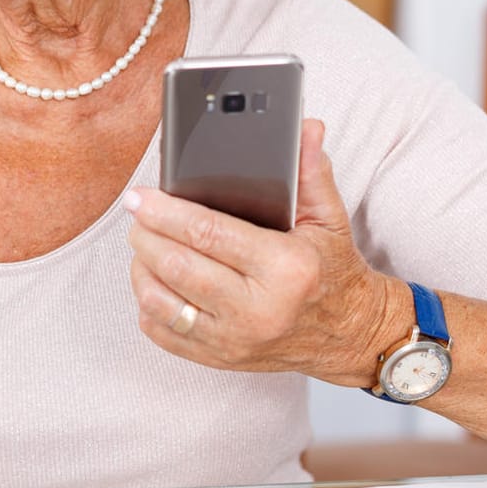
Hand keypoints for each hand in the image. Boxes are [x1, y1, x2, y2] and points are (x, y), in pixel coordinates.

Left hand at [124, 119, 404, 386]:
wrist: (350, 335)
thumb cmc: (332, 271)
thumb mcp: (329, 219)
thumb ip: (311, 172)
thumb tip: (305, 128)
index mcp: (285, 268)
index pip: (208, 233)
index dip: (165, 212)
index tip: (139, 196)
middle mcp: (259, 309)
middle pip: (178, 266)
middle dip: (145, 235)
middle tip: (136, 214)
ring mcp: (237, 339)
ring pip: (163, 302)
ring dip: (140, 268)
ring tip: (142, 244)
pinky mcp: (222, 359)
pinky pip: (165, 333)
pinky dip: (148, 305)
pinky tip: (152, 281)